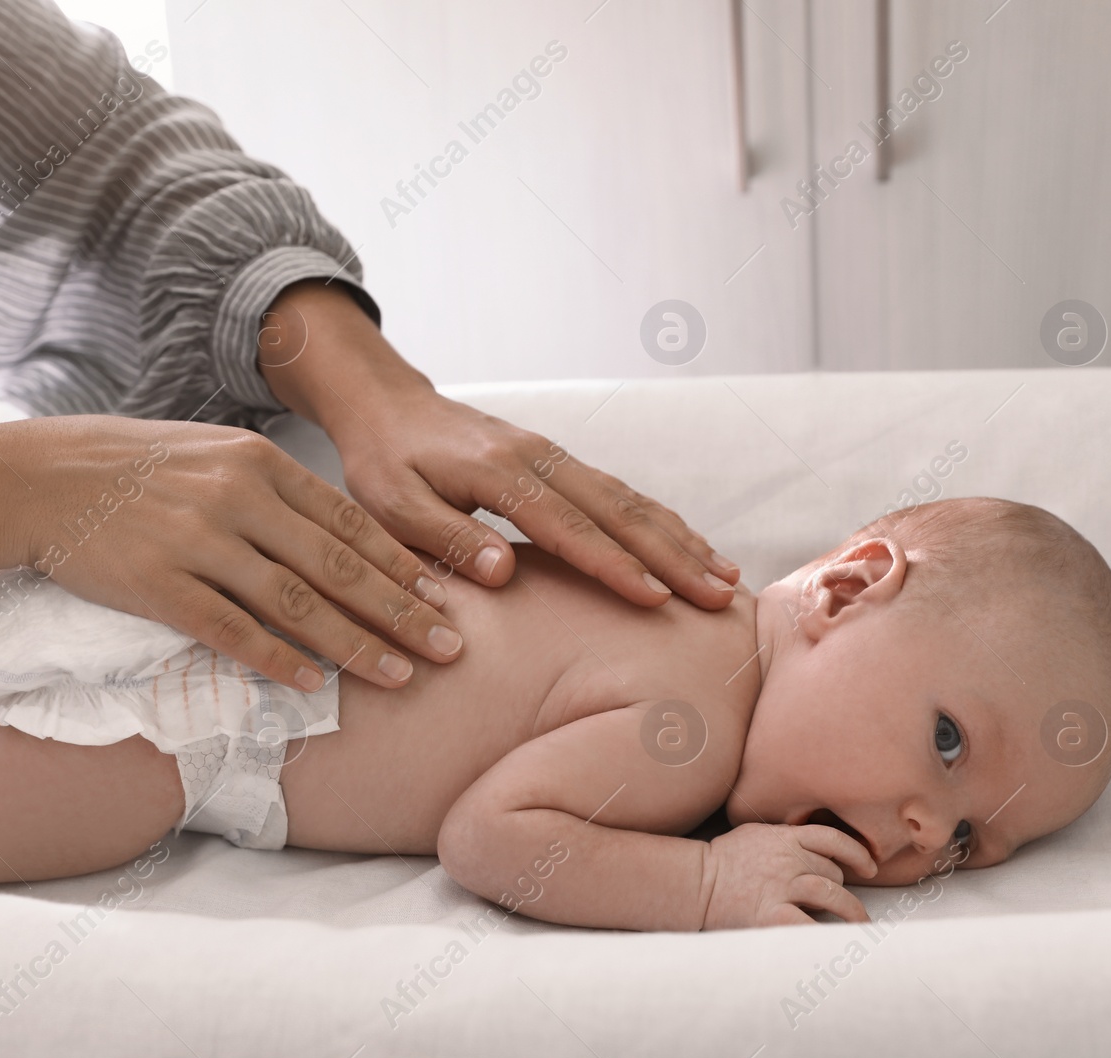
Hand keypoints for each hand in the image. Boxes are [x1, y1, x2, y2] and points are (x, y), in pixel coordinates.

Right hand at [0, 414, 463, 691]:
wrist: (35, 478)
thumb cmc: (132, 468)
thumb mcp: (211, 455)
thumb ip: (272, 488)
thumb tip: (338, 534)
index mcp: (258, 462)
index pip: (350, 520)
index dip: (402, 563)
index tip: (446, 596)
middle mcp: (237, 497)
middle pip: (338, 564)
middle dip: (401, 610)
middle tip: (450, 646)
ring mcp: (197, 540)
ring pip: (295, 601)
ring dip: (355, 644)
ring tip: (401, 676)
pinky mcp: (157, 584)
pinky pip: (230, 628)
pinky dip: (276, 658)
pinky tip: (315, 683)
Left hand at [257, 281, 741, 609]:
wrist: (389, 406)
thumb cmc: (385, 462)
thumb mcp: (393, 506)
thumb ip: (445, 538)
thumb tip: (503, 572)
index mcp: (500, 472)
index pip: (568, 526)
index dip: (614, 565)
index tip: (656, 599)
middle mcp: (540, 458)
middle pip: (619, 510)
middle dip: (673, 555)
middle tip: (718, 597)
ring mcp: (556, 456)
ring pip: (631, 499)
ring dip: (680, 539)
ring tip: (725, 579)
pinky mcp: (561, 462)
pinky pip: (621, 493)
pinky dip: (663, 522)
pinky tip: (692, 548)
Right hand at [701, 822, 876, 928]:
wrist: (696, 882)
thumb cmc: (724, 859)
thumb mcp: (756, 833)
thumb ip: (786, 836)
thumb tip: (815, 844)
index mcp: (784, 838)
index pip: (832, 838)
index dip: (857, 853)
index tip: (870, 867)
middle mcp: (787, 859)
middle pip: (834, 873)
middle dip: (842, 888)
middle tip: (843, 904)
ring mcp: (780, 887)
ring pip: (831, 895)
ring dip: (850, 911)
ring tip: (858, 924)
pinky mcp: (770, 915)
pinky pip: (809, 925)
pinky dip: (825, 934)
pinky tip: (833, 941)